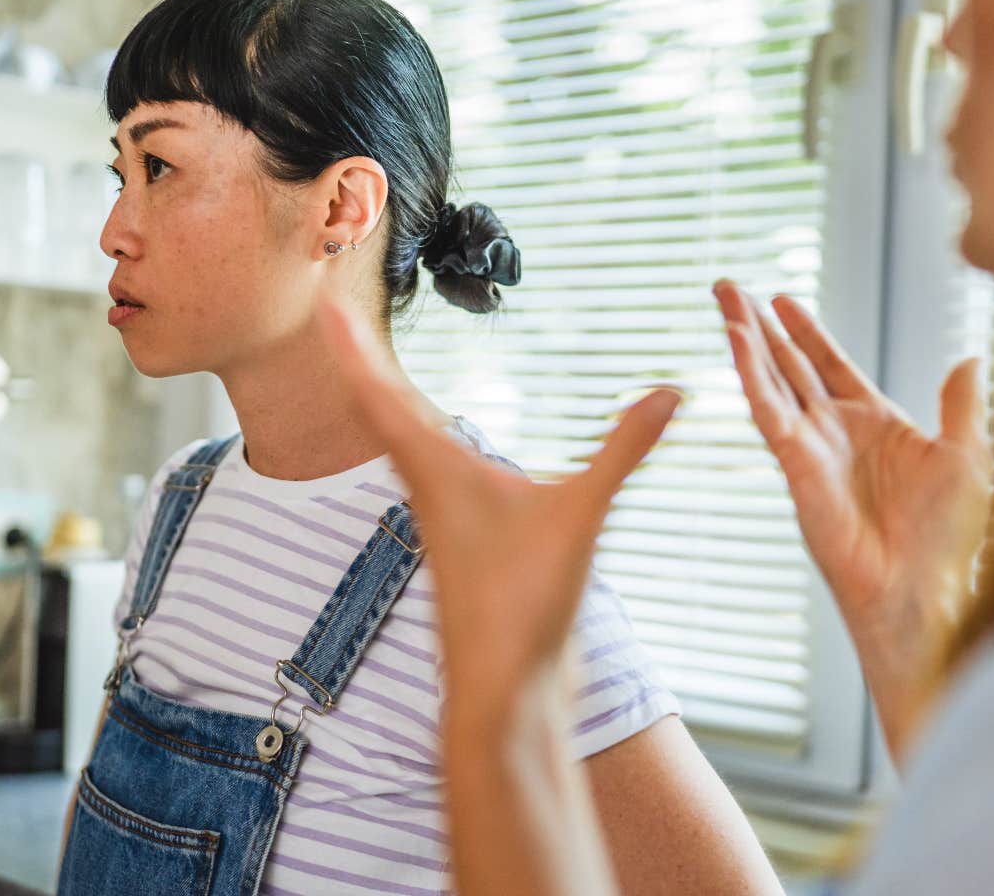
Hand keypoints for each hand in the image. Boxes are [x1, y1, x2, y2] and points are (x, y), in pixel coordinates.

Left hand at [316, 297, 680, 726]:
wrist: (502, 692)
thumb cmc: (522, 608)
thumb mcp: (580, 517)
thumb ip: (623, 450)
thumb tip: (671, 392)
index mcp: (435, 469)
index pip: (381, 391)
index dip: (353, 343)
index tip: (322, 301)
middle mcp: (427, 484)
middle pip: (379, 405)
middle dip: (360, 354)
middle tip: (334, 308)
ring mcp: (441, 511)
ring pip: (398, 437)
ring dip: (382, 393)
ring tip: (367, 356)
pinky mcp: (462, 536)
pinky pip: (425, 464)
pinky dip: (416, 430)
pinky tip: (430, 434)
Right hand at [715, 282, 990, 757]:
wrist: (921, 587)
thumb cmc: (948, 539)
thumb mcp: (967, 455)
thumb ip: (961, 405)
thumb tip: (970, 358)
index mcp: (875, 425)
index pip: (830, 365)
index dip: (806, 332)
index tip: (781, 300)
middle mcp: (836, 432)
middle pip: (788, 364)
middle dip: (760, 325)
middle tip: (730, 288)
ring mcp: (812, 446)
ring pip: (770, 378)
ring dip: (745, 337)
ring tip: (723, 298)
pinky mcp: (795, 463)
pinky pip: (767, 409)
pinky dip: (750, 372)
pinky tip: (736, 339)